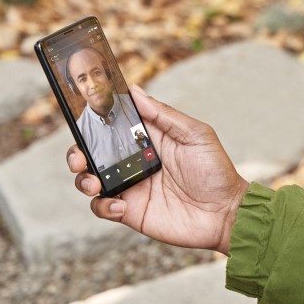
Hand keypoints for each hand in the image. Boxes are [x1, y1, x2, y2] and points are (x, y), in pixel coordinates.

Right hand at [67, 85, 249, 254]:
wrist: (225, 213)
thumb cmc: (215, 171)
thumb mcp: (194, 134)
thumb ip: (163, 115)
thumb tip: (135, 90)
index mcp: (149, 140)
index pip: (113, 126)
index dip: (94, 121)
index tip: (83, 115)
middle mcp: (135, 162)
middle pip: (94, 153)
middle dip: (77, 152)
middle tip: (79, 156)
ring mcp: (131, 187)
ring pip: (90, 180)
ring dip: (83, 179)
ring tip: (92, 181)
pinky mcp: (130, 211)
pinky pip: (102, 207)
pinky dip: (103, 205)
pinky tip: (120, 205)